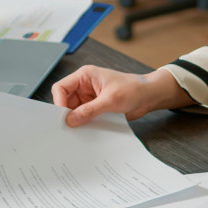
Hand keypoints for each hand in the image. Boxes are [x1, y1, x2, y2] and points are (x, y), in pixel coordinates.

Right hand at [51, 66, 192, 126]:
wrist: (148, 96)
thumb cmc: (133, 89)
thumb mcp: (110, 100)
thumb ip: (89, 110)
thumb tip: (71, 120)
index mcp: (85, 76)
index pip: (61, 88)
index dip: (58, 102)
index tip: (62, 117)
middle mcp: (84, 86)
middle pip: (65, 101)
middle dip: (66, 114)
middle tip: (67, 128)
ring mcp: (90, 98)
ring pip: (74, 111)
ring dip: (76, 120)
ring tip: (77, 131)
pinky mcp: (96, 108)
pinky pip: (84, 117)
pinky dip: (84, 124)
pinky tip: (86, 131)